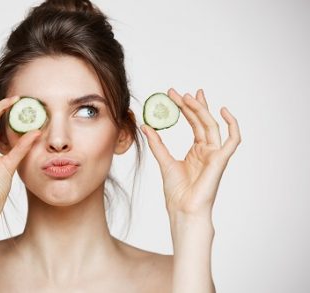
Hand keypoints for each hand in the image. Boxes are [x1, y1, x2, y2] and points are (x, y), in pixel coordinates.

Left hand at [141, 88, 240, 216]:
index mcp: (197, 151)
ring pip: (212, 126)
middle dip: (192, 105)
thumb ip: (157, 143)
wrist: (182, 209)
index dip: (185, 108)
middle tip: (178, 92)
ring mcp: (215, 154)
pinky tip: (223, 111)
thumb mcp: (164, 161)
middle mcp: (208, 151)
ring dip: (202, 110)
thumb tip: (146, 126)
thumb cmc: (177, 192)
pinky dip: (232, 125)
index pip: (194, 124)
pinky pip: (233, 139)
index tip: (173, 95)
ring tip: (189, 97)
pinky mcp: (221, 160)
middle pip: (202, 121)